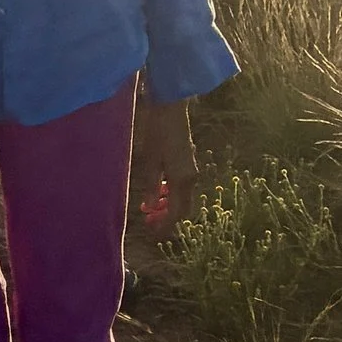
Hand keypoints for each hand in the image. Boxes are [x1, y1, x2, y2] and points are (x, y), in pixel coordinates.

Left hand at [130, 97, 198, 235]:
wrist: (171, 110)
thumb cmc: (157, 134)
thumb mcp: (150, 161)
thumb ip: (151, 186)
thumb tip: (150, 208)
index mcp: (182, 181)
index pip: (176, 213)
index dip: (165, 225)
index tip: (153, 232)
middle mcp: (190, 179)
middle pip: (182, 209)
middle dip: (167, 218)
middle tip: (150, 221)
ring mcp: (191, 171)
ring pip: (182, 198)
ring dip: (168, 206)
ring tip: (150, 208)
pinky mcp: (188, 163)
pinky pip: (182, 187)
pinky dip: (171, 194)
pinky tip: (158, 190)